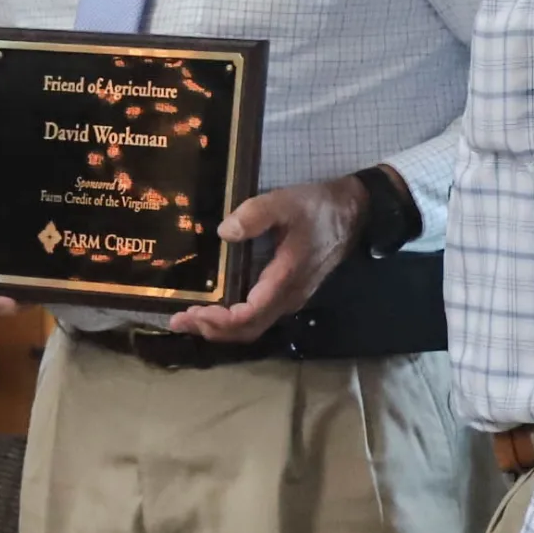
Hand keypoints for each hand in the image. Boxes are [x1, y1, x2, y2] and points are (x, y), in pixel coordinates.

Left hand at [169, 175, 368, 341]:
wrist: (354, 212)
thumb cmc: (318, 207)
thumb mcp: (286, 202)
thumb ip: (255, 215)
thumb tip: (224, 233)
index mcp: (284, 280)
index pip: (249, 316)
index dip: (218, 321)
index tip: (192, 313)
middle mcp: (287, 297)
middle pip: (248, 330)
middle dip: (212, 330)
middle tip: (179, 320)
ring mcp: (290, 297)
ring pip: (253, 327)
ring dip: (221, 327)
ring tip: (191, 317)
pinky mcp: (289, 292)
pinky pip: (259, 316)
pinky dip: (234, 319)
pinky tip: (216, 306)